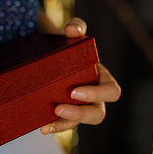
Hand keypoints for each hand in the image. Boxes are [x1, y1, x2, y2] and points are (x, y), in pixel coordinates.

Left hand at [40, 17, 120, 133]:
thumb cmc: (66, 45)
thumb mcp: (72, 34)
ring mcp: (79, 107)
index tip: (74, 91)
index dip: (97, 94)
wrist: (47, 53)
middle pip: (97, 113)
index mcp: (102, 78)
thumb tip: (73, 31)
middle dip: (80, 113)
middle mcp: (93, 96)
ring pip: (78, 122)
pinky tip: (41, 127)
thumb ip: (76, 27)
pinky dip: (53, 126)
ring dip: (64, 124)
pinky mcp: (64, 113)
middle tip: (59, 107)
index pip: (111, 91)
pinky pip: (63, 124)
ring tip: (46, 123)